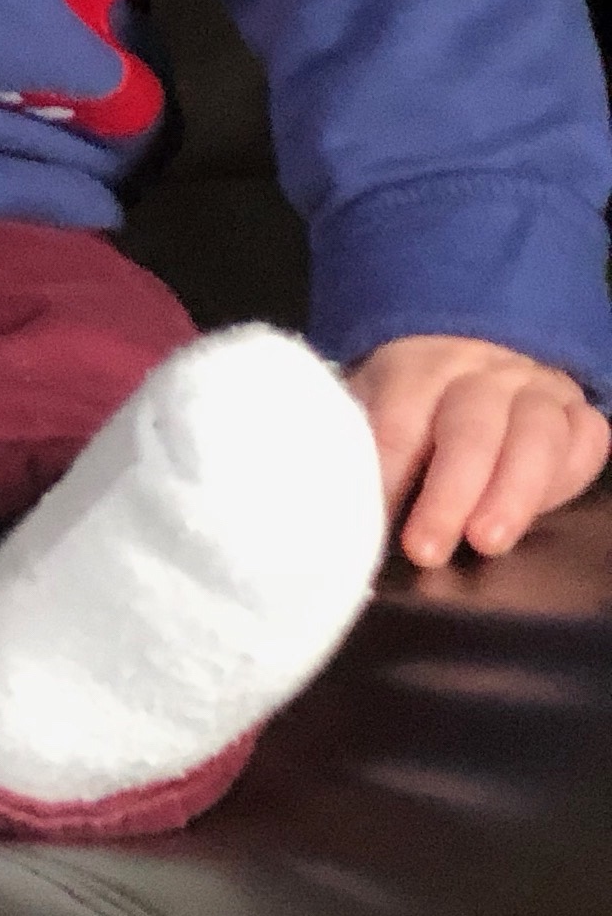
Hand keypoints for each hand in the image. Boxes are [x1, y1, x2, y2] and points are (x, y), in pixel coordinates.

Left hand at [352, 334, 611, 564]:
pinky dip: (566, 480)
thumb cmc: (410, 407)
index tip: (370, 520)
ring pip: (535, 437)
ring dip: (511, 495)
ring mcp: (537, 389)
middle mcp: (481, 372)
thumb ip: (358, 450)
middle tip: (425, 550)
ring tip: (486, 543)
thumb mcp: (370, 411)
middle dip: (449, 494)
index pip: (399, 418)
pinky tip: (538, 518)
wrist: (474, 366)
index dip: (386, 471)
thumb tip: (330, 507)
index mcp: (417, 368)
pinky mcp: (579, 413)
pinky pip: (585, 442)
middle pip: (469, 429)